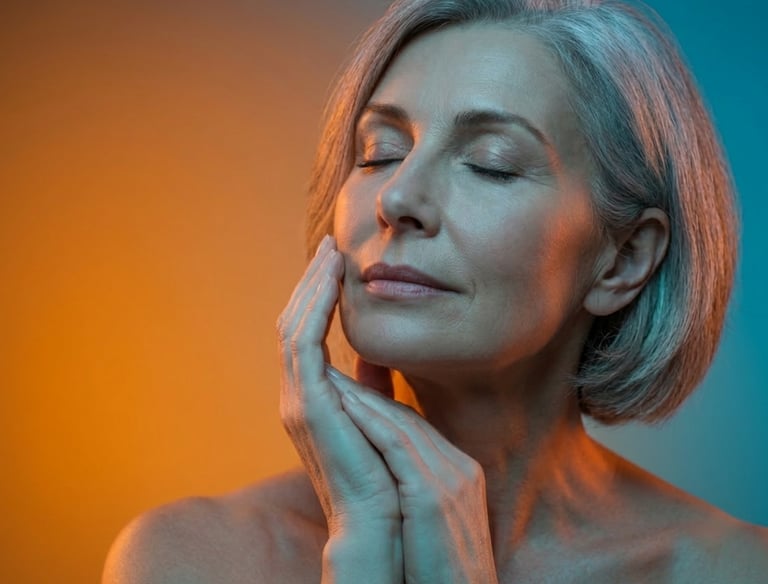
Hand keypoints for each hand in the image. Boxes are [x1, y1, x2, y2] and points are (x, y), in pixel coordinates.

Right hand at [276, 235, 402, 582]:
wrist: (381, 523)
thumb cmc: (385, 474)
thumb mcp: (377, 417)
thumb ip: (372, 386)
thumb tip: (377, 357)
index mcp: (313, 397)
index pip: (307, 334)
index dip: (319, 297)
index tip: (339, 263)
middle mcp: (297, 395)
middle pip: (294, 323)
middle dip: (312, 283)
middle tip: (331, 245)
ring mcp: (297, 400)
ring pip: (294, 326)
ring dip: (312, 287)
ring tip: (332, 253)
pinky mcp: (307, 404)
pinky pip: (304, 342)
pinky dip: (314, 307)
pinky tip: (334, 280)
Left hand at [329, 364, 498, 583]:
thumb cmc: (440, 573)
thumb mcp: (432, 523)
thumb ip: (416, 491)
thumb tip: (393, 481)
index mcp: (462, 473)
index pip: (416, 428)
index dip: (380, 406)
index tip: (349, 388)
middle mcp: (460, 468)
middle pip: (409, 418)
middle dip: (369, 392)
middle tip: (334, 369)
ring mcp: (452, 479)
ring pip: (401, 424)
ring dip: (363, 398)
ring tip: (330, 377)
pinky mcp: (435, 495)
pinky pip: (398, 446)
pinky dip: (371, 422)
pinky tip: (345, 405)